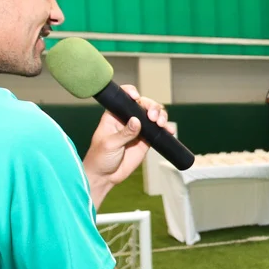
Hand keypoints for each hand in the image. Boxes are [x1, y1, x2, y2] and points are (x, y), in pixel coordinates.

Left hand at [83, 84, 172, 202]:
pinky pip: (158, 131)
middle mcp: (127, 119)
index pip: (123, 98)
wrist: (105, 176)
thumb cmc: (100, 158)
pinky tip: (169, 131)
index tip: (136, 97)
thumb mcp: (109, 144)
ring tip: (161, 124)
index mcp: (114, 115)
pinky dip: (165, 129)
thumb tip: (136, 121)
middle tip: (153, 117)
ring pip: (153, 115)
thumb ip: (124, 133)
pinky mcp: (146, 139)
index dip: (130, 93)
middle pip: (143, 104)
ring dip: (160, 115)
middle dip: (151, 106)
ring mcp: (138, 129)